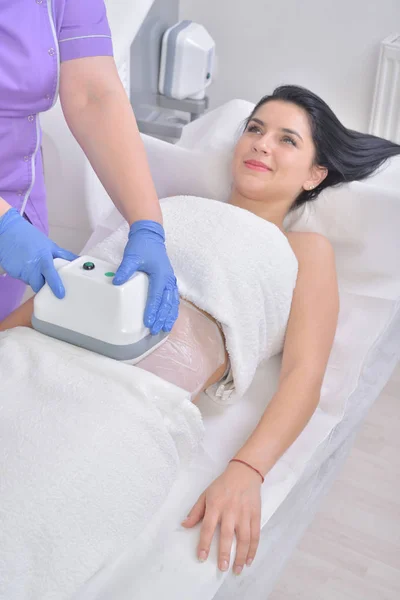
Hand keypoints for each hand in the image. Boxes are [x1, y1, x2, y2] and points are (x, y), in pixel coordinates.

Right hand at [0, 208, 77, 297]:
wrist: (8, 231)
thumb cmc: (31, 238)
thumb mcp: (50, 245)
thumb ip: (64, 255)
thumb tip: (79, 260)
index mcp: (43, 259)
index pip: (51, 275)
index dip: (55, 285)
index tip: (60, 294)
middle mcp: (31, 267)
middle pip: (39, 285)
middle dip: (43, 285)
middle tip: (45, 278)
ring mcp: (20, 270)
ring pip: (30, 282)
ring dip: (33, 278)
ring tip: (32, 265)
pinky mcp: (11, 272)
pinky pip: (21, 278)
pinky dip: (24, 274)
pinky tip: (23, 264)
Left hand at [113, 220, 178, 334]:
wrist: (150, 235)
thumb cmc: (142, 246)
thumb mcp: (131, 256)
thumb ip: (125, 269)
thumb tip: (116, 281)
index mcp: (160, 275)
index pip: (156, 296)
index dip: (152, 310)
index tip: (148, 321)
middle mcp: (168, 279)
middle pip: (167, 303)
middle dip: (162, 317)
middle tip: (156, 330)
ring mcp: (170, 280)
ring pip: (172, 302)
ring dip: (169, 315)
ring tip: (165, 327)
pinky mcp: (168, 280)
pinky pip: (173, 298)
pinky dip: (172, 309)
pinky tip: (169, 316)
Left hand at [181, 461, 261, 574]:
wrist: (244, 473)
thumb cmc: (222, 485)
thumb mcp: (206, 494)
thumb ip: (196, 511)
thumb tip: (185, 525)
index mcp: (215, 505)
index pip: (208, 527)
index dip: (204, 543)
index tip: (202, 557)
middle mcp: (230, 511)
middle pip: (227, 535)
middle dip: (225, 553)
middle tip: (222, 568)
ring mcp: (244, 513)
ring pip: (244, 538)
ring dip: (241, 556)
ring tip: (237, 569)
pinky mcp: (255, 515)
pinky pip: (256, 535)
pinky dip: (253, 549)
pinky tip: (249, 560)